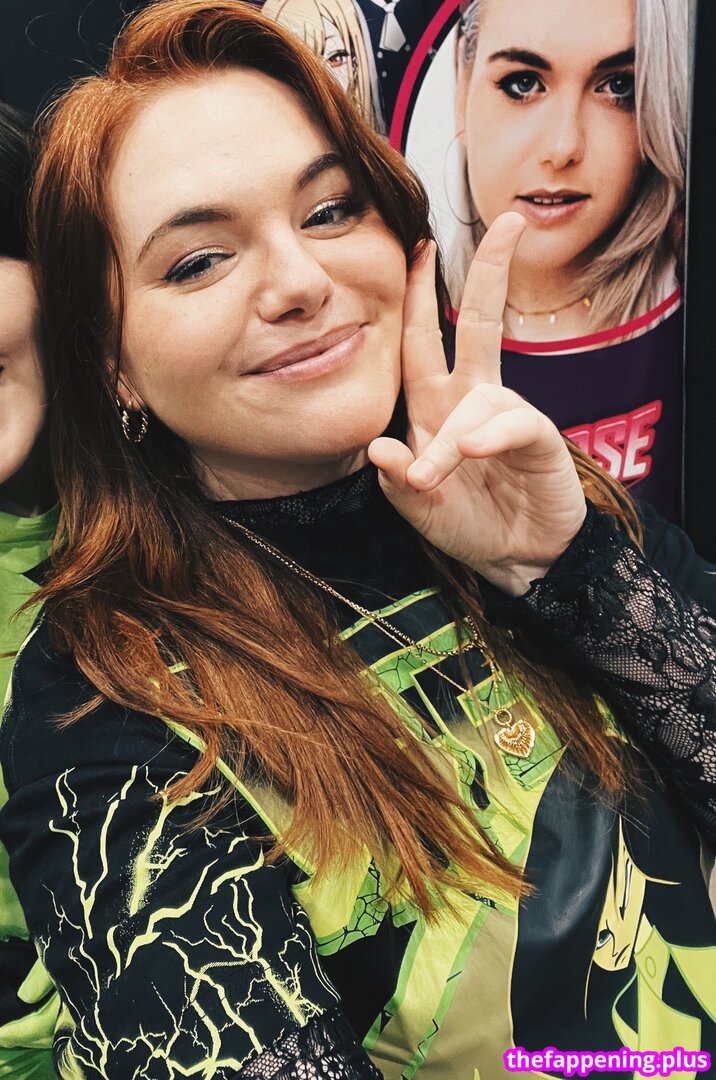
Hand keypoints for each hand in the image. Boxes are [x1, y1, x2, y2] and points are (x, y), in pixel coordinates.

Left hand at [368, 212, 586, 596]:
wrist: (515, 559)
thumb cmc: (466, 523)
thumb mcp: (416, 506)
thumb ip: (394, 479)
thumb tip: (377, 447)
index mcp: (436, 405)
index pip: (424, 339)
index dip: (419, 296)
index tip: (418, 246)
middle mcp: (472, 399)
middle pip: (479, 323)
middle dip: (490, 272)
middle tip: (507, 223)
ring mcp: (507, 416)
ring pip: (477, 399)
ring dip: (448, 439)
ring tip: (428, 478)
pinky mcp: (537, 439)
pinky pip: (513, 424)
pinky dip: (487, 437)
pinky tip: (472, 452)